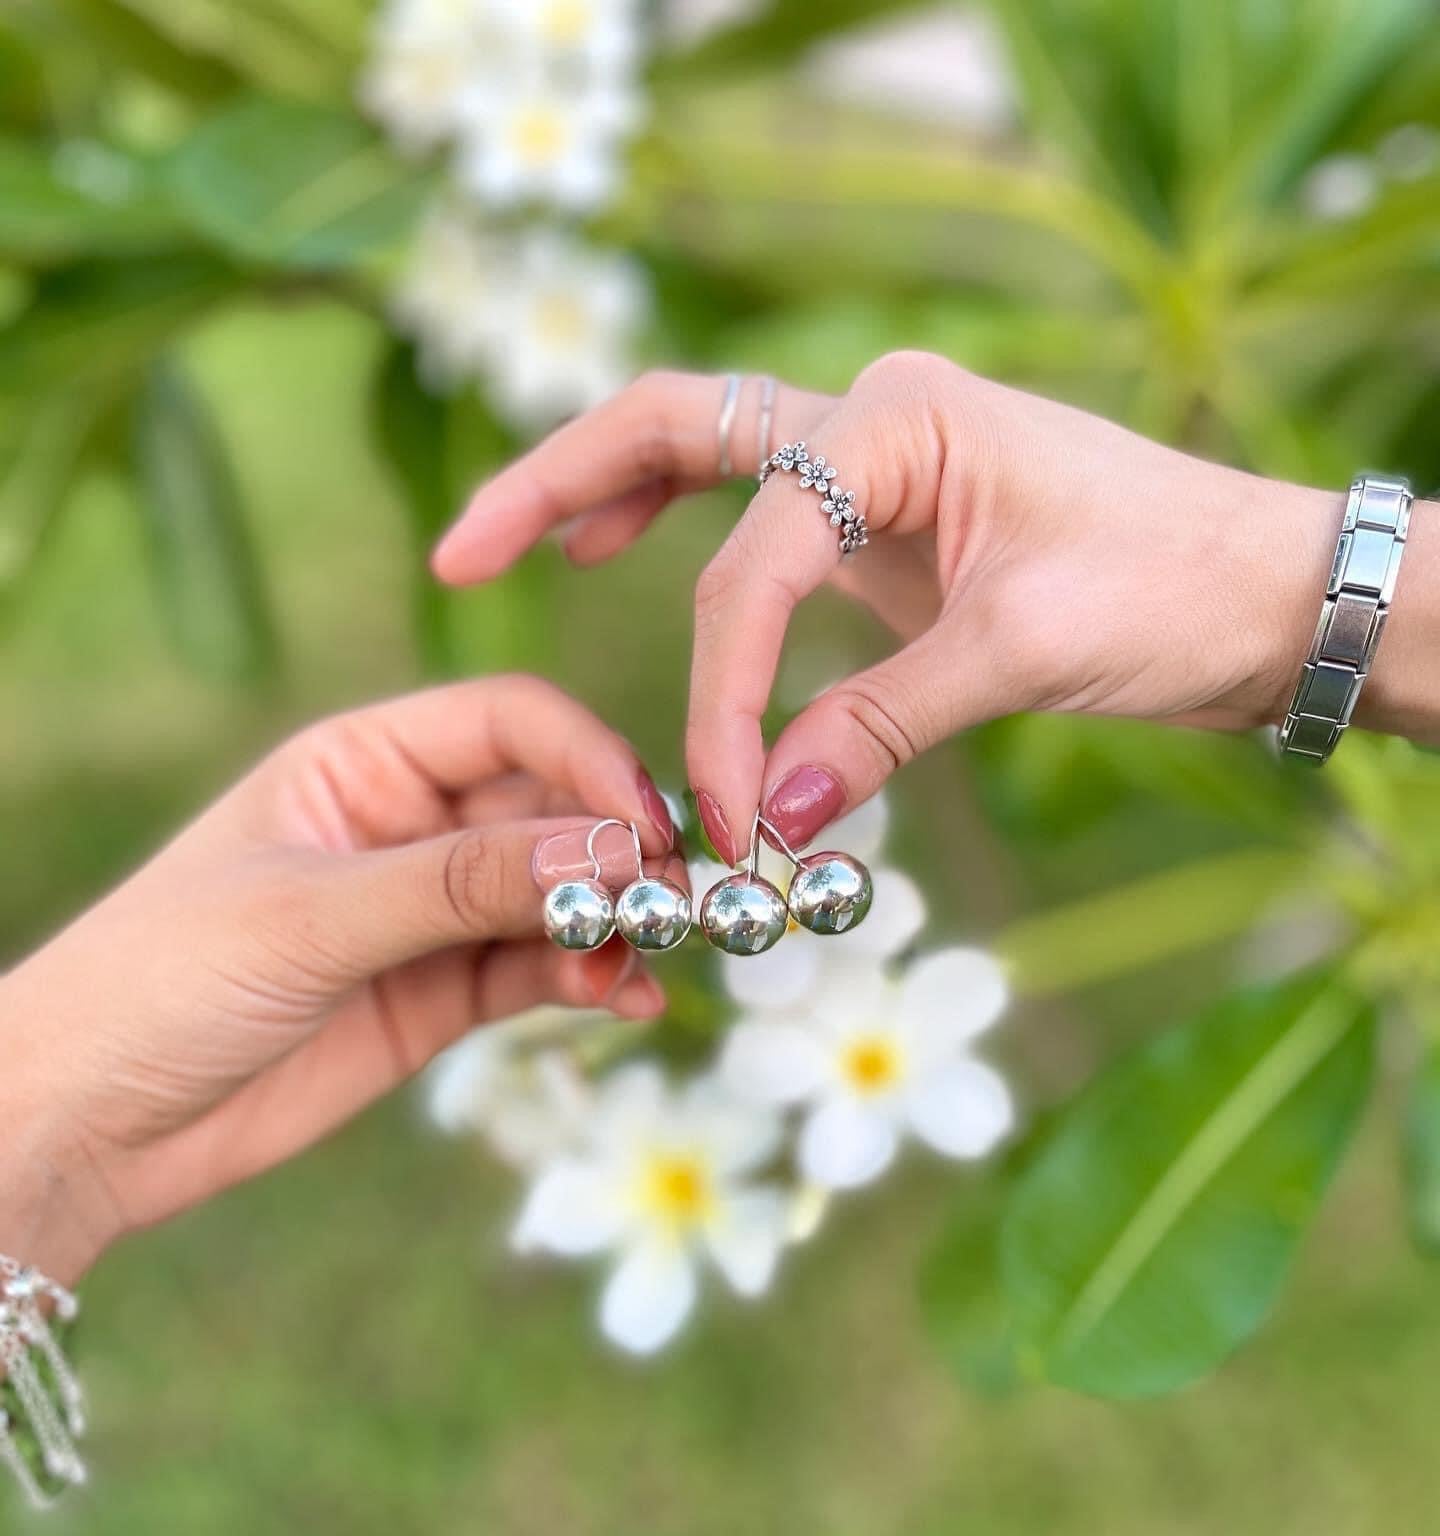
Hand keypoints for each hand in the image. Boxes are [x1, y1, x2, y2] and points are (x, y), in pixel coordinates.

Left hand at [1, 678, 680, 1281]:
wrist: (86, 1123)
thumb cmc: (163, 980)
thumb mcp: (311, 916)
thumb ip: (459, 883)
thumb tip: (604, 854)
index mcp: (361, 762)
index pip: (507, 722)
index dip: (586, 758)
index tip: (644, 821)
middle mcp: (406, 824)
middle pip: (546, 809)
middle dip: (614, 850)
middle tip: (675, 900)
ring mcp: (427, 913)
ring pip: (554, 896)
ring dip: (612, 920)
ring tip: (647, 959)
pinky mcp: (438, 995)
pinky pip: (536, 971)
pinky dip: (586, 980)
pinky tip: (620, 999)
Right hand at [433, 355, 1362, 862]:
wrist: (1266, 588)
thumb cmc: (1173, 590)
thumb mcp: (1023, 653)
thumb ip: (880, 725)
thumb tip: (772, 818)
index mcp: (897, 418)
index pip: (754, 567)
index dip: (721, 699)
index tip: (725, 815)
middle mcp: (871, 417)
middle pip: (677, 426)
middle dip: (563, 482)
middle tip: (464, 549)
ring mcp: (875, 459)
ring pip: (704, 454)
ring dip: (604, 490)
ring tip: (515, 544)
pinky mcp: (888, 515)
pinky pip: (758, 514)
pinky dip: (682, 531)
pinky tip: (621, 551)